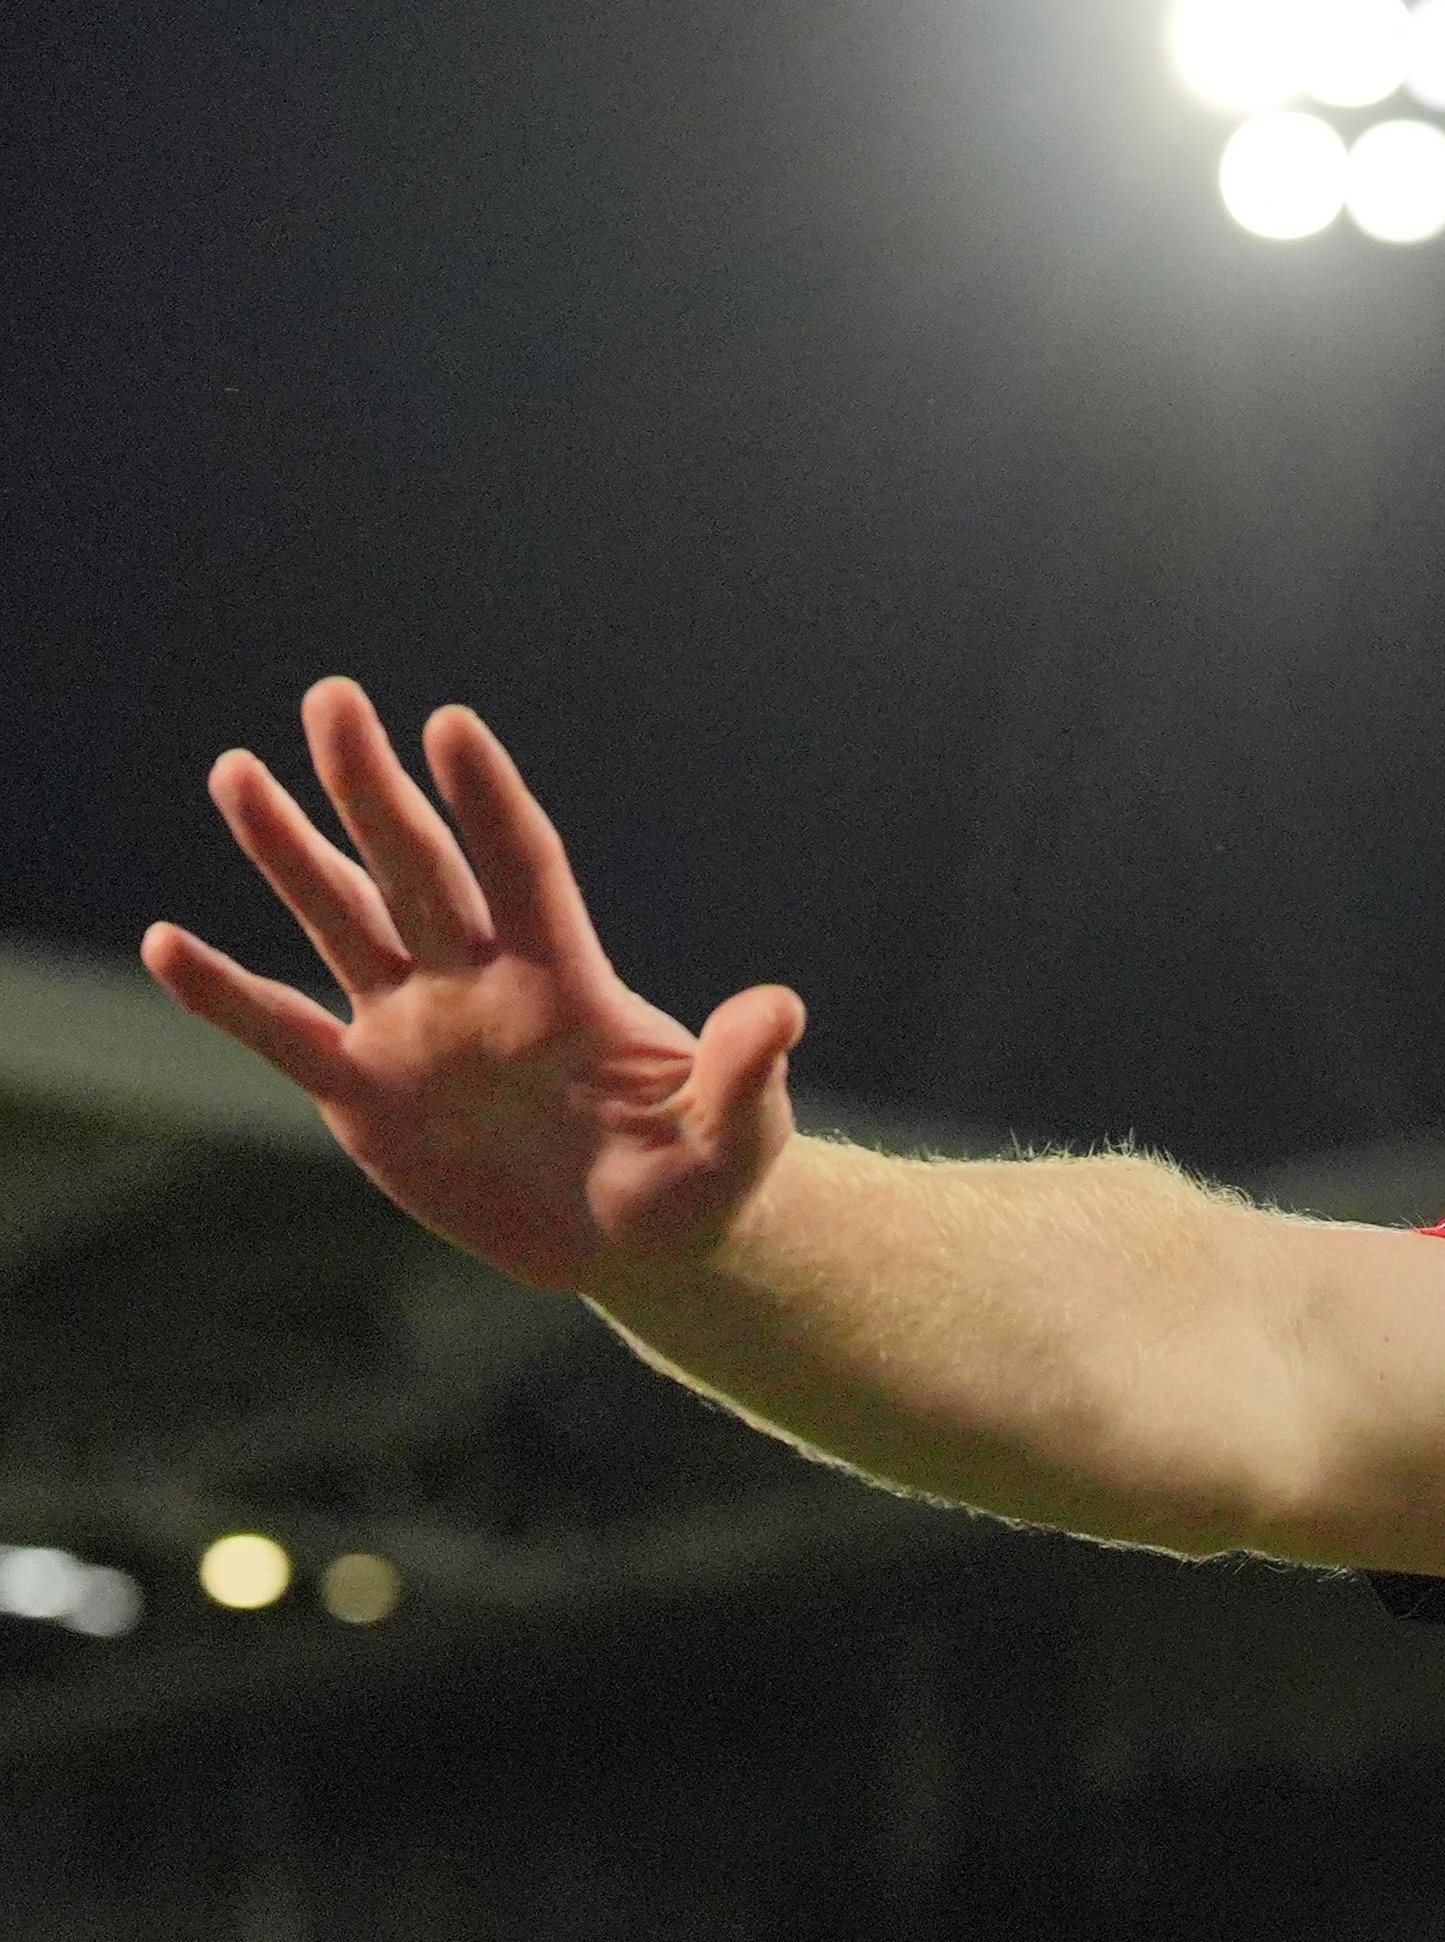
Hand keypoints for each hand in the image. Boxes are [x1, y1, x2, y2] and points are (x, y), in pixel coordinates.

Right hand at [144, 678, 804, 1294]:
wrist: (636, 1243)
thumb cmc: (697, 1180)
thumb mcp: (737, 1142)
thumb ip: (745, 1078)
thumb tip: (782, 1009)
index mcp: (568, 983)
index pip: (524, 870)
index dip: (489, 803)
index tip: (452, 725)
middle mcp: (480, 986)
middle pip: (419, 870)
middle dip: (374, 790)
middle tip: (332, 697)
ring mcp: (416, 1032)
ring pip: (343, 922)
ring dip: (289, 854)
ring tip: (235, 772)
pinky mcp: (367, 1095)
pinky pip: (285, 1035)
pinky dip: (227, 996)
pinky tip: (166, 945)